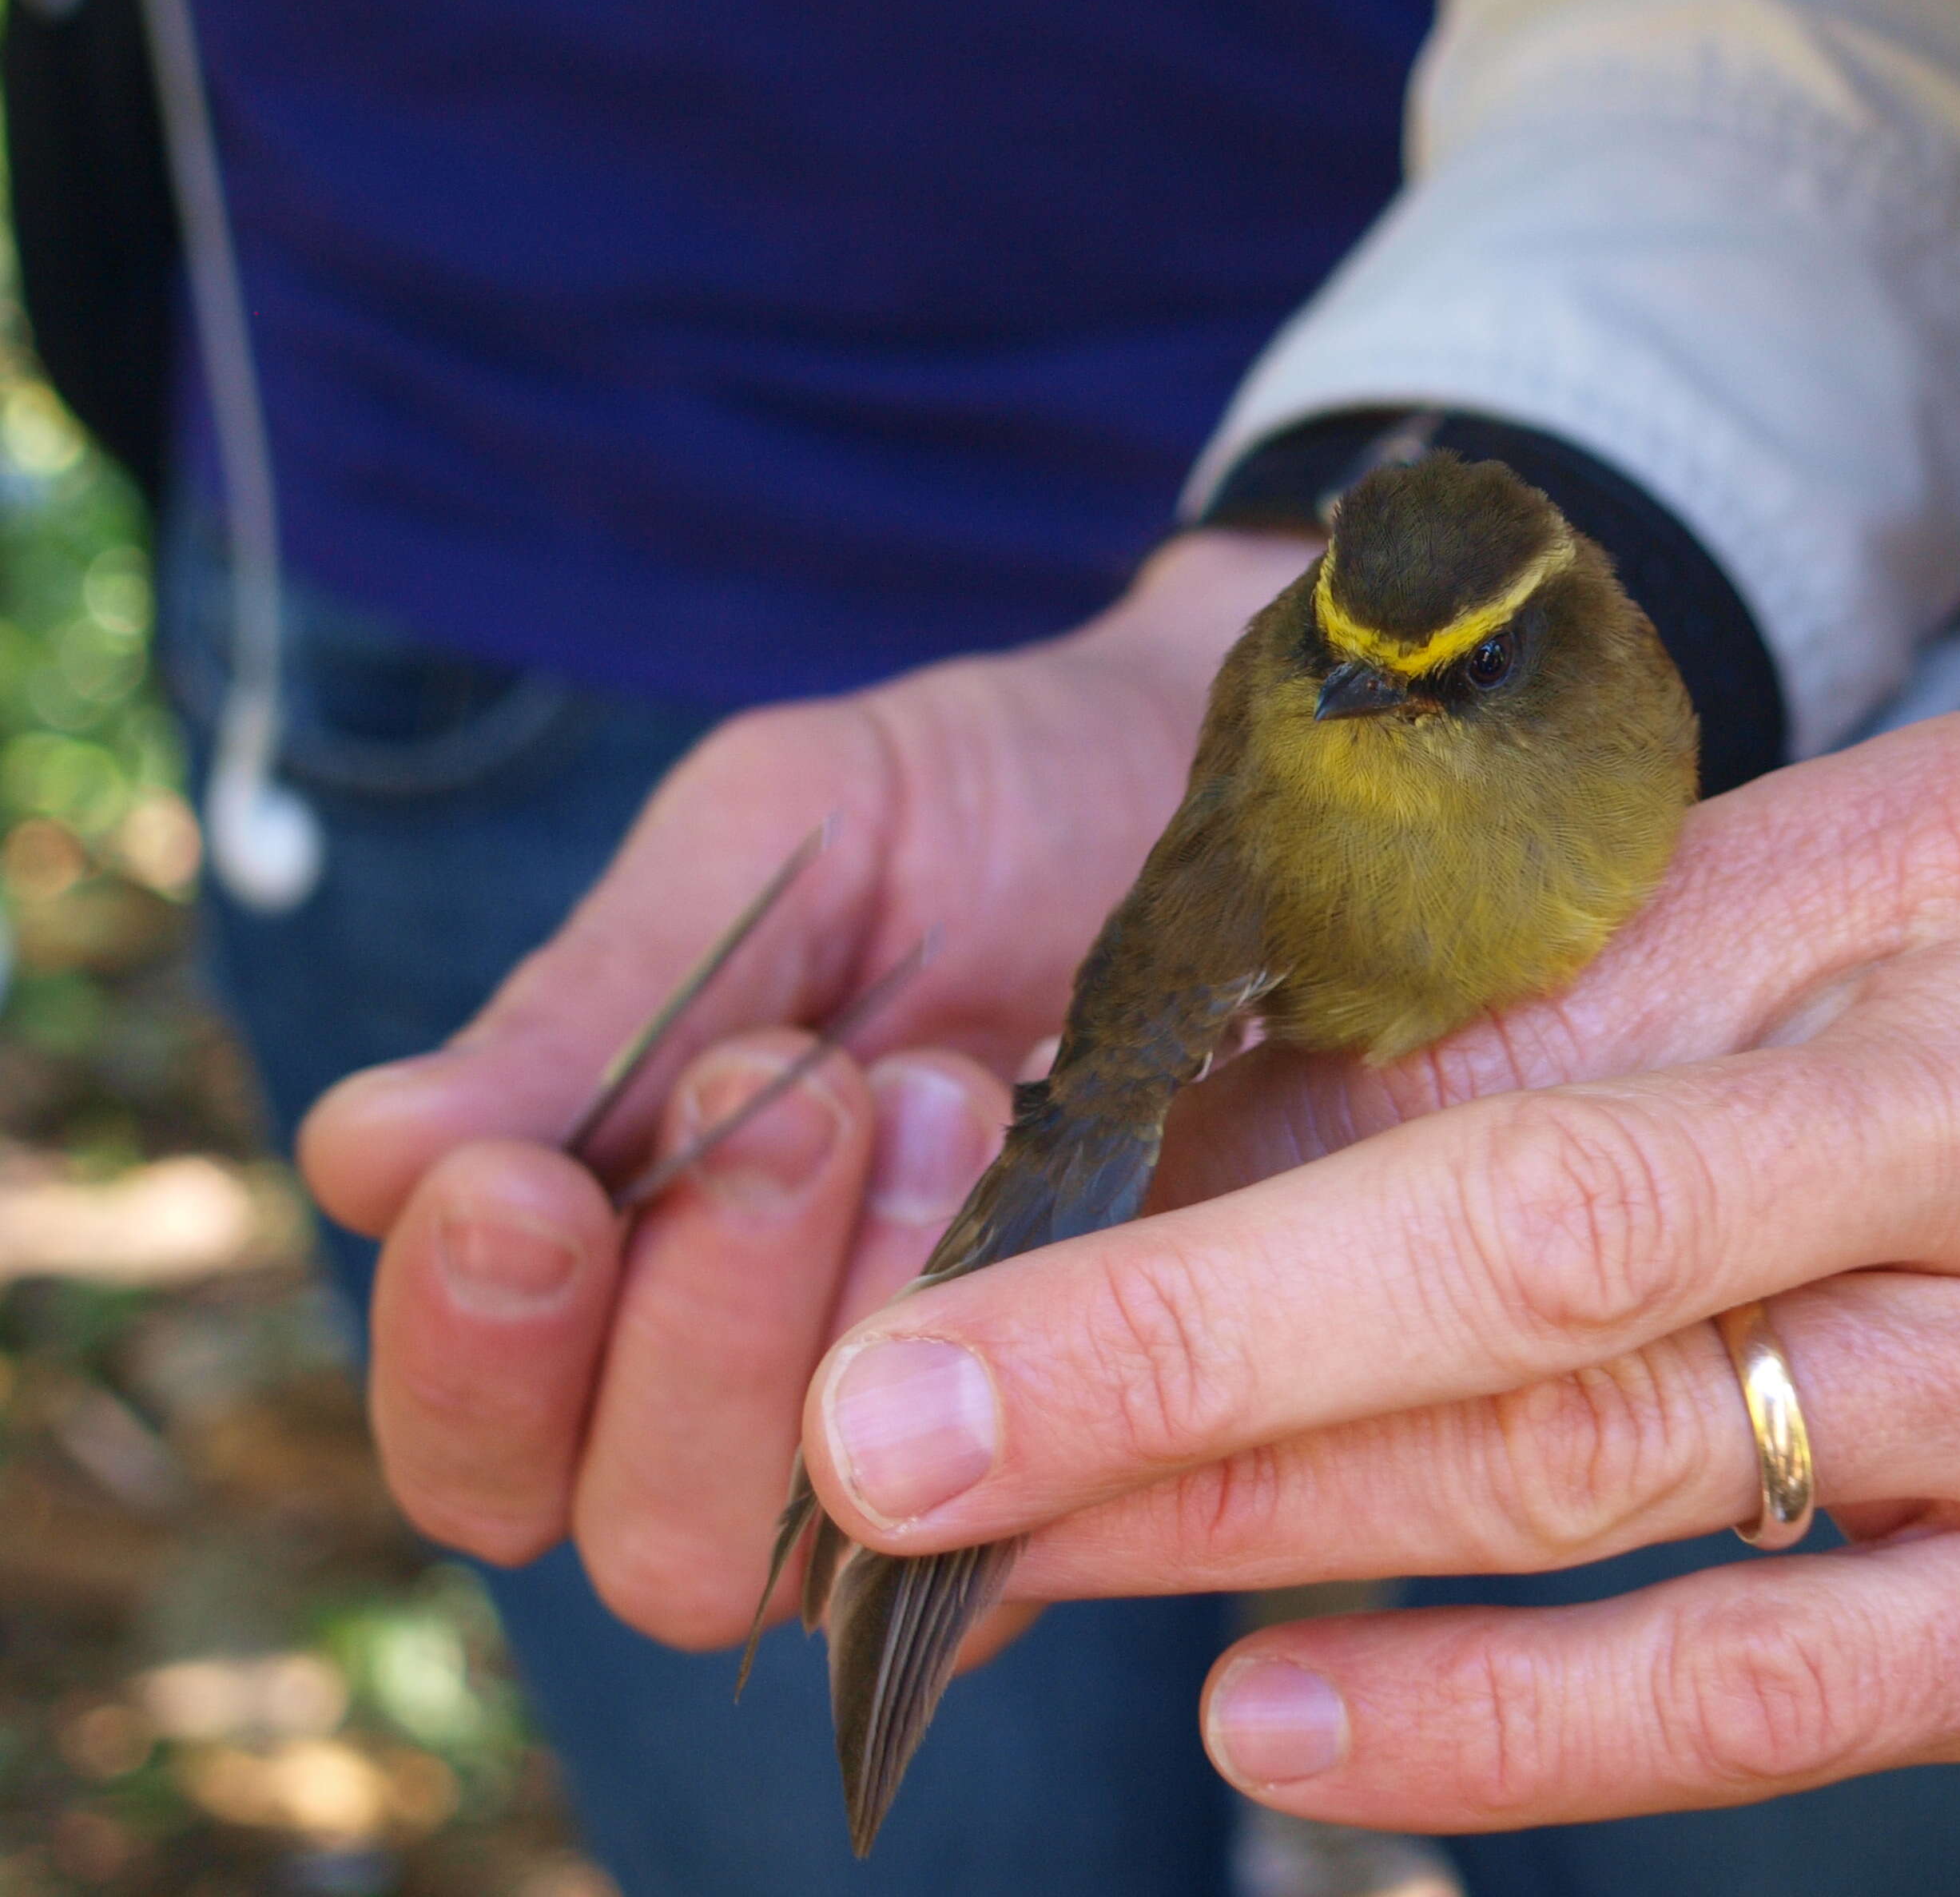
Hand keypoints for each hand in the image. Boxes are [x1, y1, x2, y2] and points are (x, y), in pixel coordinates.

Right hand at [296, 528, 1319, 1647]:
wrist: (1226, 770)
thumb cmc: (977, 809)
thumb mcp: (771, 852)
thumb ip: (593, 1015)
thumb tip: (367, 1158)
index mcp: (630, 1286)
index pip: (482, 1439)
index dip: (471, 1352)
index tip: (519, 1190)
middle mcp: (782, 1412)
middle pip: (645, 1543)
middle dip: (693, 1321)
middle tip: (790, 1093)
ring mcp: (970, 1448)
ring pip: (837, 1556)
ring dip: (861, 1326)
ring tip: (938, 1096)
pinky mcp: (1135, 1448)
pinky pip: (1047, 1521)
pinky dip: (1031, 1354)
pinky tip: (1039, 1165)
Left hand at [789, 711, 1959, 1826]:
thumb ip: (1724, 939)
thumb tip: (1381, 1051)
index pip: (1529, 991)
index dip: (1244, 1101)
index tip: (1007, 1174)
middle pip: (1516, 1228)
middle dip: (1165, 1330)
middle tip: (881, 1418)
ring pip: (1603, 1464)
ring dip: (1267, 1521)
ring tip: (1007, 1555)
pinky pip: (1776, 1683)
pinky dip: (1509, 1718)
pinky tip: (1288, 1716)